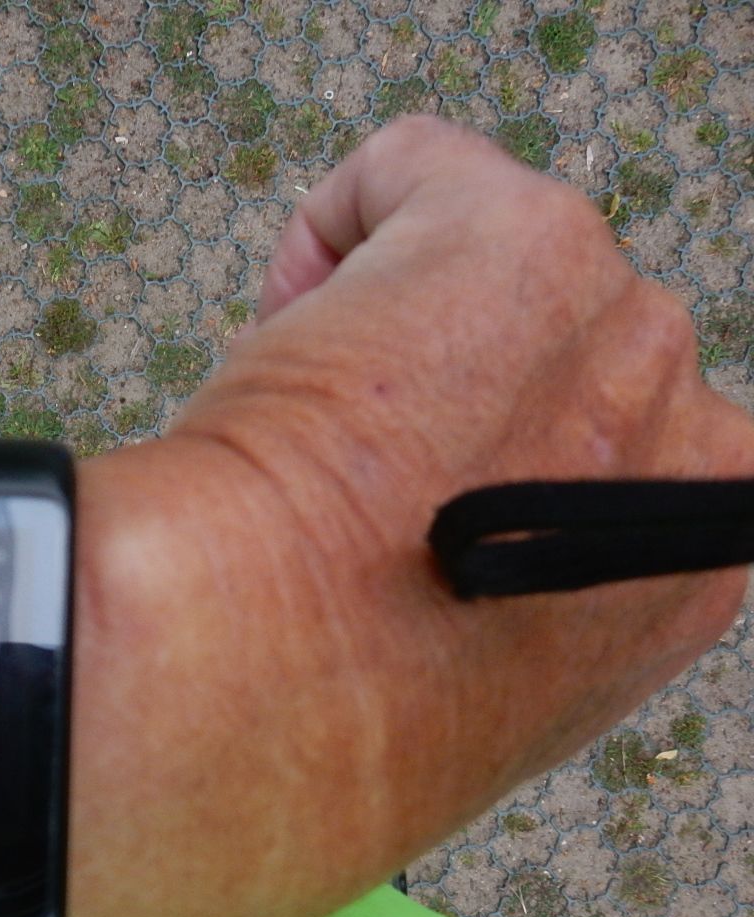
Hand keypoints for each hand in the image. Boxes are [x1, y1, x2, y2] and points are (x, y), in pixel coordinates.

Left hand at [0, 115, 753, 916]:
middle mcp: (687, 440)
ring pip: (479, 264)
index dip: (481, 471)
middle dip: (438, 390)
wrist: (248, 691)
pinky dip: (331, 231)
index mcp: (689, 563)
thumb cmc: (318, 725)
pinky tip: (278, 327)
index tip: (396, 516)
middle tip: (338, 470)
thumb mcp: (470, 684)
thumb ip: (507, 598)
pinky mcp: (523, 245)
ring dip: (384, 318)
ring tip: (300, 417)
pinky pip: (413, 171)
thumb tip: (428, 564)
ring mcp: (621, 333)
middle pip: (541, 357)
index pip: (601, 458)